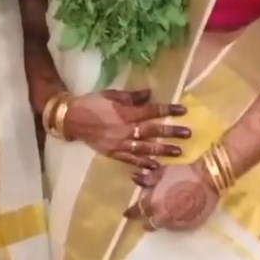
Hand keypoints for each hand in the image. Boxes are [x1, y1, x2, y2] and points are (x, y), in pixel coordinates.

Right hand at [62, 88, 189, 168]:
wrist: (72, 119)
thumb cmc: (92, 103)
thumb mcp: (110, 94)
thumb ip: (131, 96)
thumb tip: (149, 94)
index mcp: (125, 113)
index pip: (150, 111)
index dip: (167, 110)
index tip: (182, 110)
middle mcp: (124, 129)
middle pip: (152, 131)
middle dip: (170, 132)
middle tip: (187, 133)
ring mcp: (119, 143)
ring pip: (144, 148)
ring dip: (162, 150)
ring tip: (177, 152)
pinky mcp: (113, 153)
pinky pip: (130, 160)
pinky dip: (143, 163)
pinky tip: (154, 166)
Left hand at [125, 164, 218, 231]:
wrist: (208, 180)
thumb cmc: (183, 173)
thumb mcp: (163, 172)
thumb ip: (148, 178)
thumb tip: (134, 178)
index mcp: (154, 202)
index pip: (138, 211)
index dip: (132, 212)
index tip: (127, 214)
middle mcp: (163, 216)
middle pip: (149, 224)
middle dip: (147, 221)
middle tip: (147, 218)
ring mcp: (176, 223)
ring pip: (164, 226)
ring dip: (162, 222)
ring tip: (165, 215)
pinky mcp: (189, 226)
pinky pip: (178, 227)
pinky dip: (175, 222)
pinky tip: (178, 214)